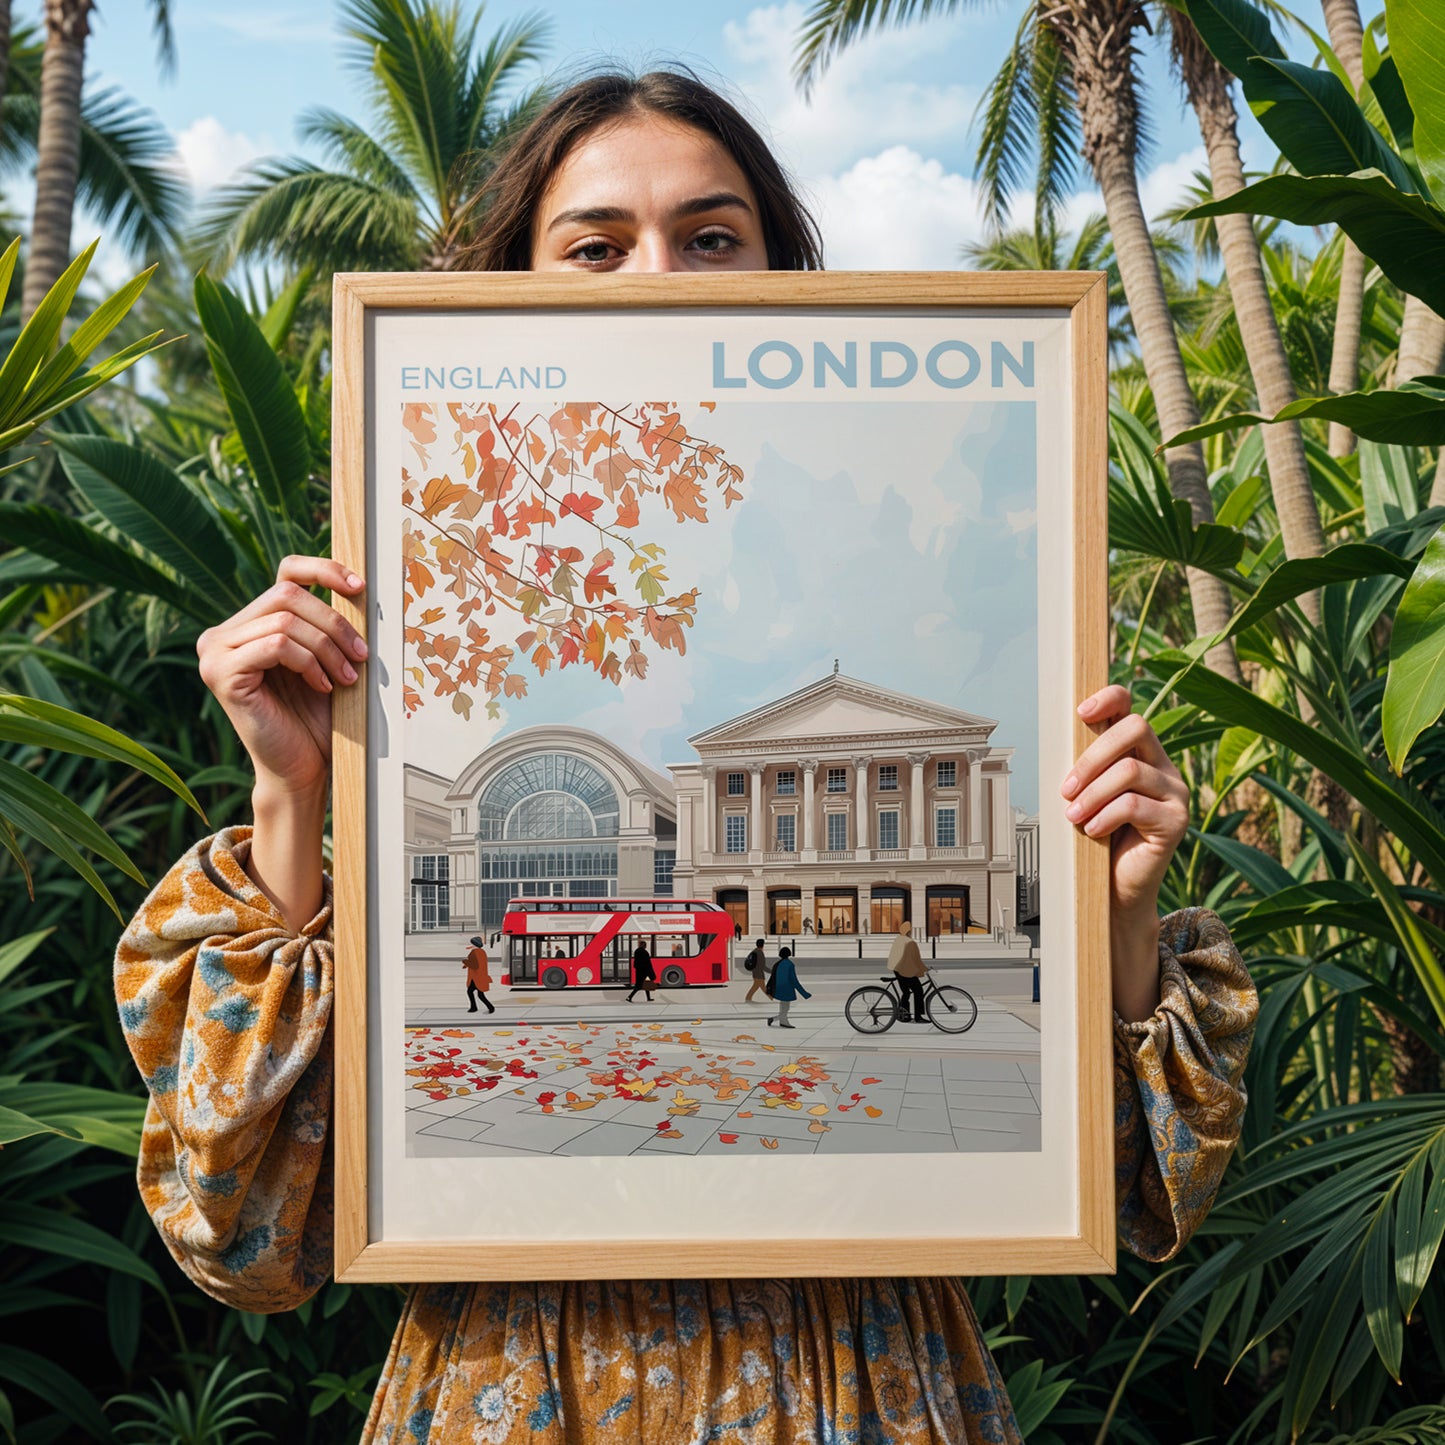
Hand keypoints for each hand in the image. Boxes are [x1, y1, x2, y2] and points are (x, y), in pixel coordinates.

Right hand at [197, 556, 367, 799]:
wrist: (303, 768)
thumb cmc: (318, 717)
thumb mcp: (326, 660)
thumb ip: (327, 623)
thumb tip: (359, 584)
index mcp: (249, 624)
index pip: (285, 572)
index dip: (324, 570)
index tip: (360, 587)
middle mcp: (223, 633)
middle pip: (286, 593)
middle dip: (333, 623)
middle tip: (361, 654)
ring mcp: (215, 652)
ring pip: (284, 620)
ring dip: (326, 647)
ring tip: (346, 676)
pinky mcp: (219, 673)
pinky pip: (276, 646)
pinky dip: (308, 662)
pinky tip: (321, 685)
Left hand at [1062, 685, 1188, 1020]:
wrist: (1113, 890)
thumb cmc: (1095, 838)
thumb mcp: (1086, 794)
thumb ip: (1085, 766)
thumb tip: (1061, 731)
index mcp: (1140, 753)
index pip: (1130, 708)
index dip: (1109, 698)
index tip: (1081, 711)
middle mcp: (1163, 767)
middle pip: (1134, 729)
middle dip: (1092, 756)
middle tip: (1066, 788)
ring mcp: (1176, 793)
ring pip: (1129, 770)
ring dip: (1092, 793)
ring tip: (1074, 816)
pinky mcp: (1177, 820)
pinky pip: (1134, 804)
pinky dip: (1105, 816)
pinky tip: (1092, 831)